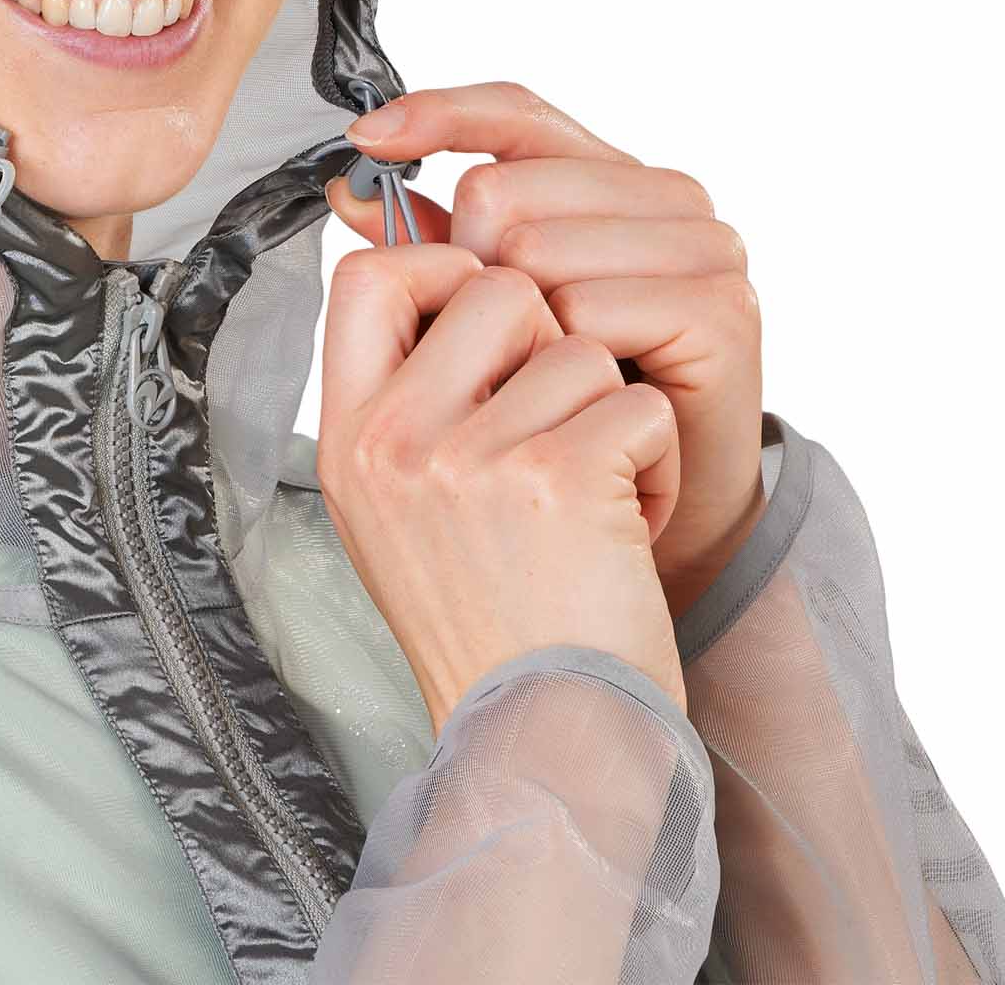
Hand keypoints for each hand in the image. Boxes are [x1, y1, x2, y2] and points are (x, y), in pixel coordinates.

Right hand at [315, 241, 688, 731]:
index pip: (364, 274)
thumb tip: (433, 266)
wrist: (540, 739)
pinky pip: (636, 403)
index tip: (481, 320)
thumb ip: (402, 395)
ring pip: (579, 346)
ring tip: (592, 495)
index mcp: (349, 438)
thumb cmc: (484, 618)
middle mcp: (395, 441)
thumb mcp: (393, 505)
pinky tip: (626, 523)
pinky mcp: (557, 481)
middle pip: (494, 286)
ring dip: (610, 413)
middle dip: (548, 340)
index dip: (437, 265)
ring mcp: (470, 460)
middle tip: (551, 424)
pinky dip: (655, 461)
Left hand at [326, 81, 765, 620]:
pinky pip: (590, 309)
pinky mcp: (721, 307)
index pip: (514, 112)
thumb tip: (349, 189)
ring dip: (521, 333)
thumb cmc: (554, 418)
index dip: (439, 116)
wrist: (629, 532)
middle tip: (502, 355)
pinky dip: (570, 364)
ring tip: (548, 386)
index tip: (369, 138)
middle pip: (503, 189)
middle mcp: (665, 195)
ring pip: (538, 250)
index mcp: (605, 179)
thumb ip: (431, 245)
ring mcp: (703, 245)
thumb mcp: (479, 320)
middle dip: (472, 274)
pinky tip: (592, 399)